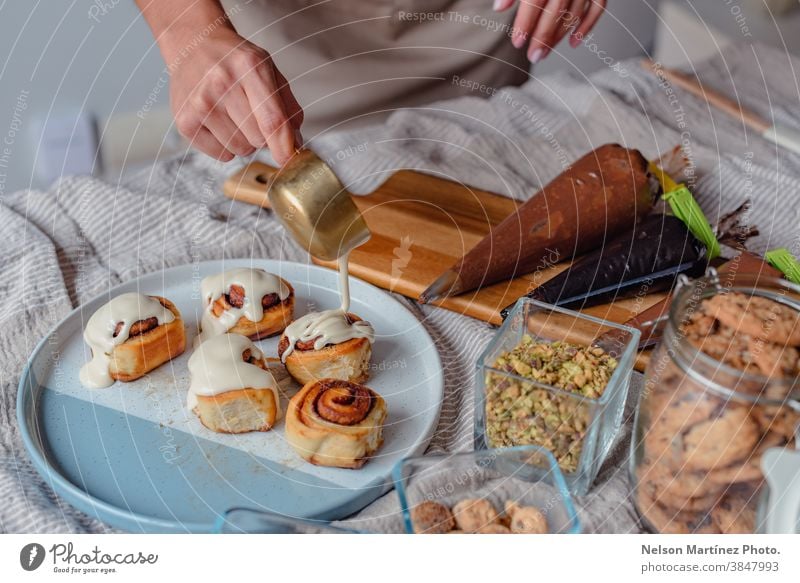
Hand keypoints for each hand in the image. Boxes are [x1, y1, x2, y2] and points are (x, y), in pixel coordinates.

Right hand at [165, 27, 302, 163]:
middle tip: (250, 112)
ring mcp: (200, 104)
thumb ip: (288, 106)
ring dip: (244, 140)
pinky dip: (225, 145)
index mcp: (250, 66)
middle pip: (258, 139)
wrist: (192, 45)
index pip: (272, 119)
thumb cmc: (235, 61)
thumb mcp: (268, 70)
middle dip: (263, 135)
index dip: (284, 146)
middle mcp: (222, 83)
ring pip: (241, 149)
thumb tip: (294, 145)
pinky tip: (217, 121)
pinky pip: (222, 155)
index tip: (289, 160)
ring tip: (232, 114)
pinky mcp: (184, 122)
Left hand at [494, 0, 607, 62]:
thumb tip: (499, 8)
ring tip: (544, 52)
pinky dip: (587, 26)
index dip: (525, 22)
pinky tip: (573, 42)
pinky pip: (598, 6)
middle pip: (557, 9)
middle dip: (544, 36)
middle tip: (533, 56)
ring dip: (560, 36)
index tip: (517, 41)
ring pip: (576, 11)